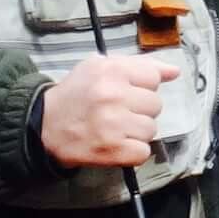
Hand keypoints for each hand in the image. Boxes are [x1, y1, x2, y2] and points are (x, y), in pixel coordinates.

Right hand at [37, 51, 181, 167]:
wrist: (44, 125)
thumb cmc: (76, 95)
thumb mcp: (100, 67)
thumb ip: (139, 65)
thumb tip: (174, 71)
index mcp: (112, 70)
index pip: (154, 78)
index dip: (142, 87)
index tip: (126, 92)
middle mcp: (113, 95)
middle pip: (155, 105)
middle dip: (140, 110)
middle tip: (117, 112)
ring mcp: (113, 124)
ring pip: (151, 129)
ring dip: (137, 132)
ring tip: (115, 128)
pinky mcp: (113, 150)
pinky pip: (143, 152)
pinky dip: (132, 152)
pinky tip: (116, 144)